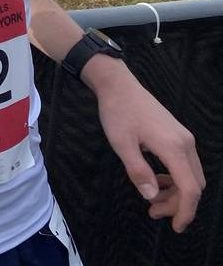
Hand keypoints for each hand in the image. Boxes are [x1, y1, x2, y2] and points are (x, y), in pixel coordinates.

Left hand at [91, 62, 203, 232]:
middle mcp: (185, 143)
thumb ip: (138, 171)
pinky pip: (185, 164)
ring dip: (176, 192)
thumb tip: (152, 196)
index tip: (175, 227)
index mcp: (173, 147)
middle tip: (153, 213)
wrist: (118, 85)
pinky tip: (156, 181)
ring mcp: (184, 138)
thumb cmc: (117, 112)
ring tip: (153, 200)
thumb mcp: (122, 144)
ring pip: (191, 175)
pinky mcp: (178, 135)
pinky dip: (175, 178)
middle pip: (193, 185)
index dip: (185, 211)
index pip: (189, 188)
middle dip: (178, 204)